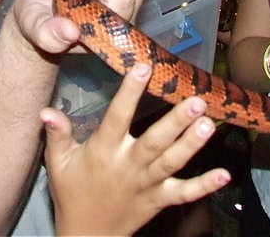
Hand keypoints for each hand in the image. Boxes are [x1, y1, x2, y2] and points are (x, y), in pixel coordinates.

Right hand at [43, 63, 228, 236]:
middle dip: (176, 122)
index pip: (118, 117)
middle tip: (196, 100)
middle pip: (154, 142)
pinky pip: (184, 194)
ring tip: (210, 123)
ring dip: (192, 144)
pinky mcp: (159, 201)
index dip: (129, 93)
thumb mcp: (58, 163)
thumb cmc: (72, 192)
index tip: (143, 68)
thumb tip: (45, 110)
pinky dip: (204, 186)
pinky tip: (224, 174)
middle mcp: (128, 166)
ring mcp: (146, 185)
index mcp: (103, 151)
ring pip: (172, 163)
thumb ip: (57, 134)